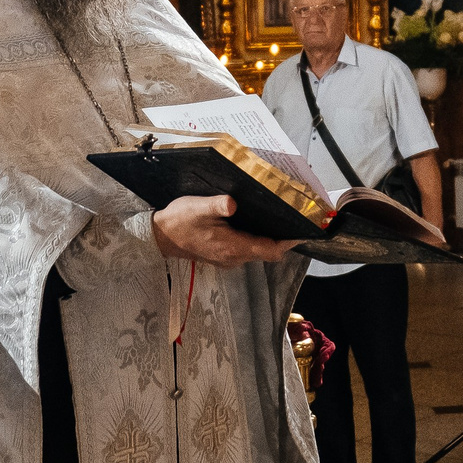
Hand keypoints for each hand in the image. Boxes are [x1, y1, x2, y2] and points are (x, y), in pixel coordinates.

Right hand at [150, 194, 297, 266]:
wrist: (160, 236)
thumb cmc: (179, 221)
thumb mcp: (197, 208)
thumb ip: (216, 206)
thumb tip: (232, 203)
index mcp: (233, 247)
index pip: (271, 250)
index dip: (288, 241)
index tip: (302, 228)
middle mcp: (234, 257)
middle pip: (267, 251)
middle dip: (281, 236)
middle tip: (292, 216)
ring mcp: (228, 259)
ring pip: (257, 251)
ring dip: (268, 237)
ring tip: (277, 217)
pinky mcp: (223, 255)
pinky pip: (247, 249)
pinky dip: (255, 238)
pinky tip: (254, 222)